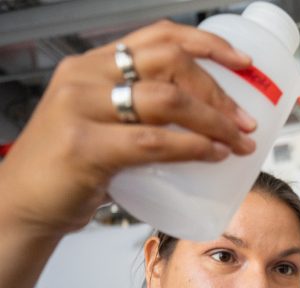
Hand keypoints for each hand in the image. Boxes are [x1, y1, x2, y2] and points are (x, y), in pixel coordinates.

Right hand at [0, 20, 256, 235]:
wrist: (22, 205)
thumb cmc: (68, 169)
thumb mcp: (102, 125)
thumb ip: (140, 116)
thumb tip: (207, 124)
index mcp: (92, 65)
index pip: (159, 37)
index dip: (208, 44)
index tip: (243, 63)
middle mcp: (84, 77)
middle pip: (170, 63)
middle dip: (218, 93)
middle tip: (244, 122)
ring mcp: (80, 109)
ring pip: (167, 100)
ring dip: (215, 121)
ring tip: (238, 142)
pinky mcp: (83, 147)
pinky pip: (152, 141)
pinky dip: (192, 147)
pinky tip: (214, 155)